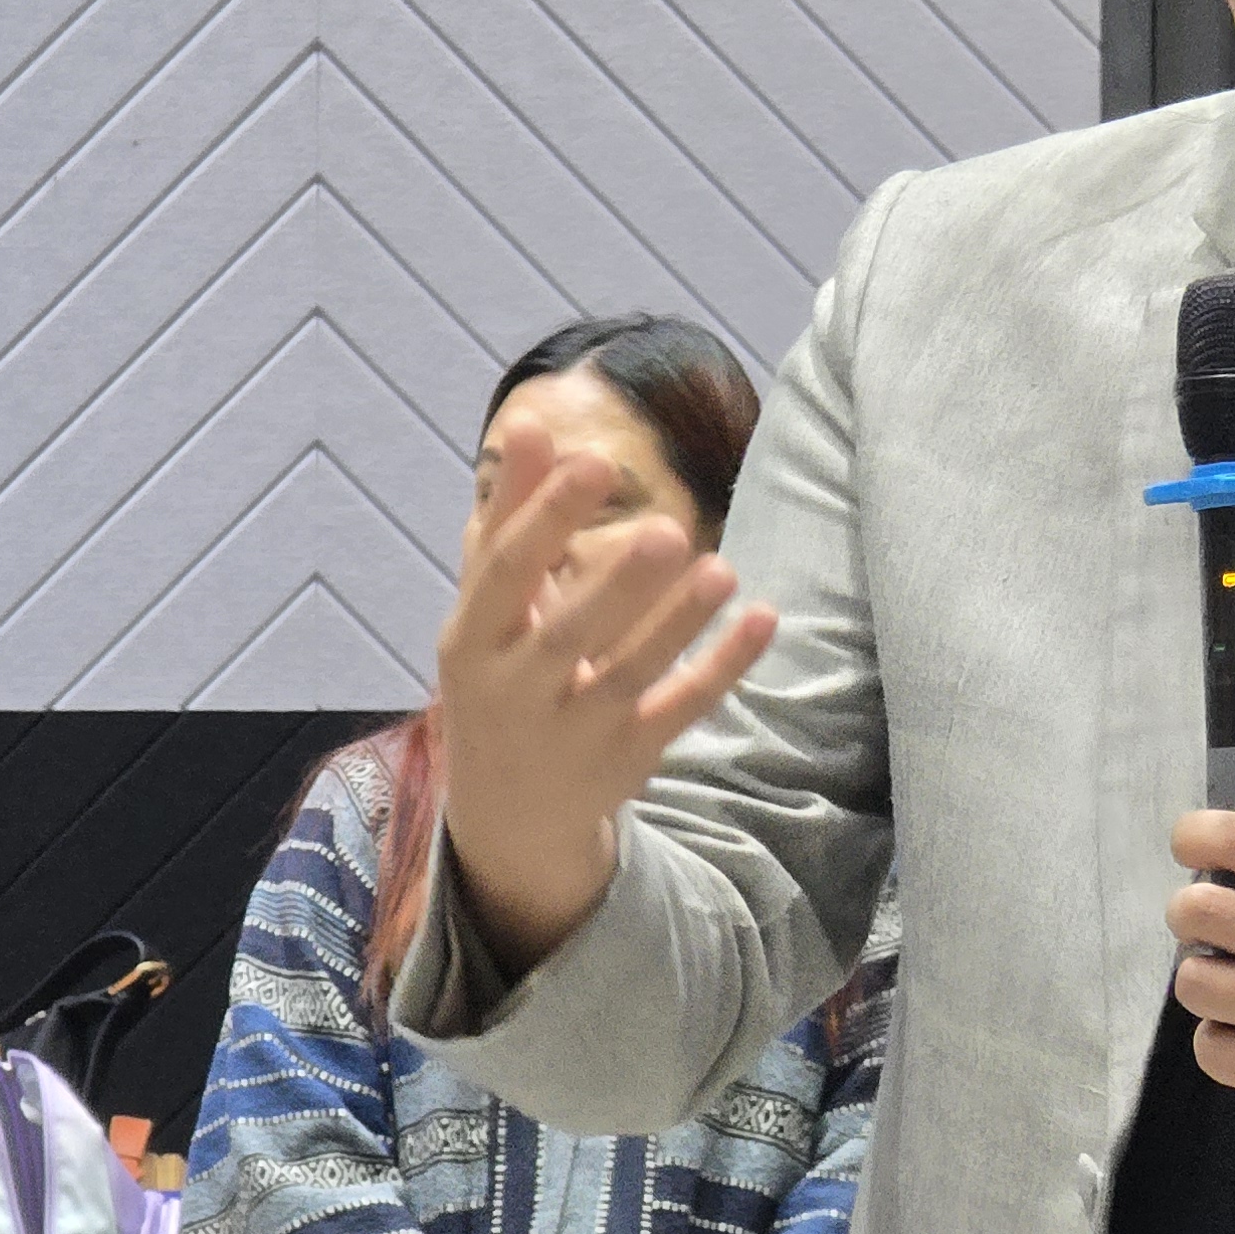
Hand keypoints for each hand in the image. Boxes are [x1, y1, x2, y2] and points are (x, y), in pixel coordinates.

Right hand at [436, 416, 780, 970]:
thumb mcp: (489, 604)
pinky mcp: (627, 758)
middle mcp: (516, 690)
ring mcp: (574, 731)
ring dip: (677, 623)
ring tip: (722, 570)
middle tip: (667, 529)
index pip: (506, 573)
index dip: (548, 517)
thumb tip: (533, 423)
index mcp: (472, 638)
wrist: (506, 810)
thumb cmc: (499, 672)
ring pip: (630, 675)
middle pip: (569, 634)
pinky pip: (680, 710)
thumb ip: (511, 514)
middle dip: (617, 585)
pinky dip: (722, 668)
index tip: (596, 462)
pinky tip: (762, 618)